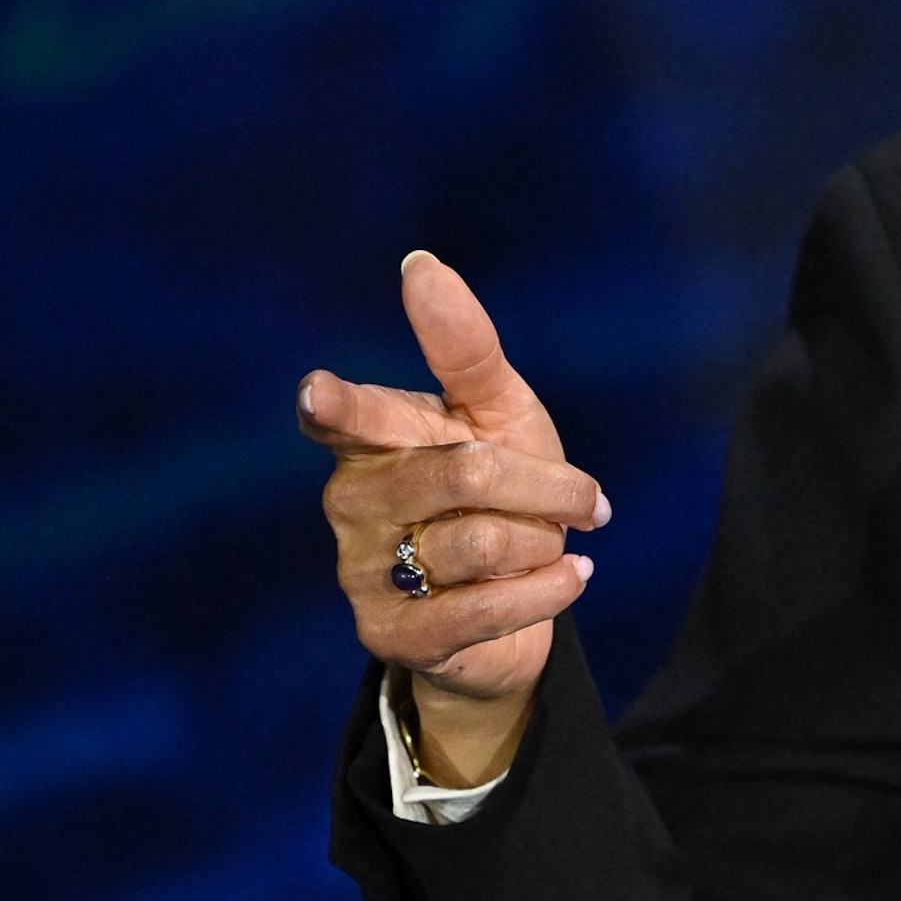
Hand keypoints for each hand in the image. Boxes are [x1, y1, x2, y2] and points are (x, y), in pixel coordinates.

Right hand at [301, 252, 607, 783]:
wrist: (519, 604)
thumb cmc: (504, 493)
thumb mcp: (500, 414)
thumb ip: (464, 348)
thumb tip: (421, 264)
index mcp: (372, 439)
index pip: (350, 416)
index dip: (339, 404)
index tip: (319, 391)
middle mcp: (352, 501)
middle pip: (465, 473)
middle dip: (547, 486)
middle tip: (582, 500)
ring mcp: (362, 571)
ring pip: (482, 539)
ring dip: (543, 541)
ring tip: (545, 546)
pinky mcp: (392, 636)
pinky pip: (483, 607)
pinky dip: (548, 589)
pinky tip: (569, 577)